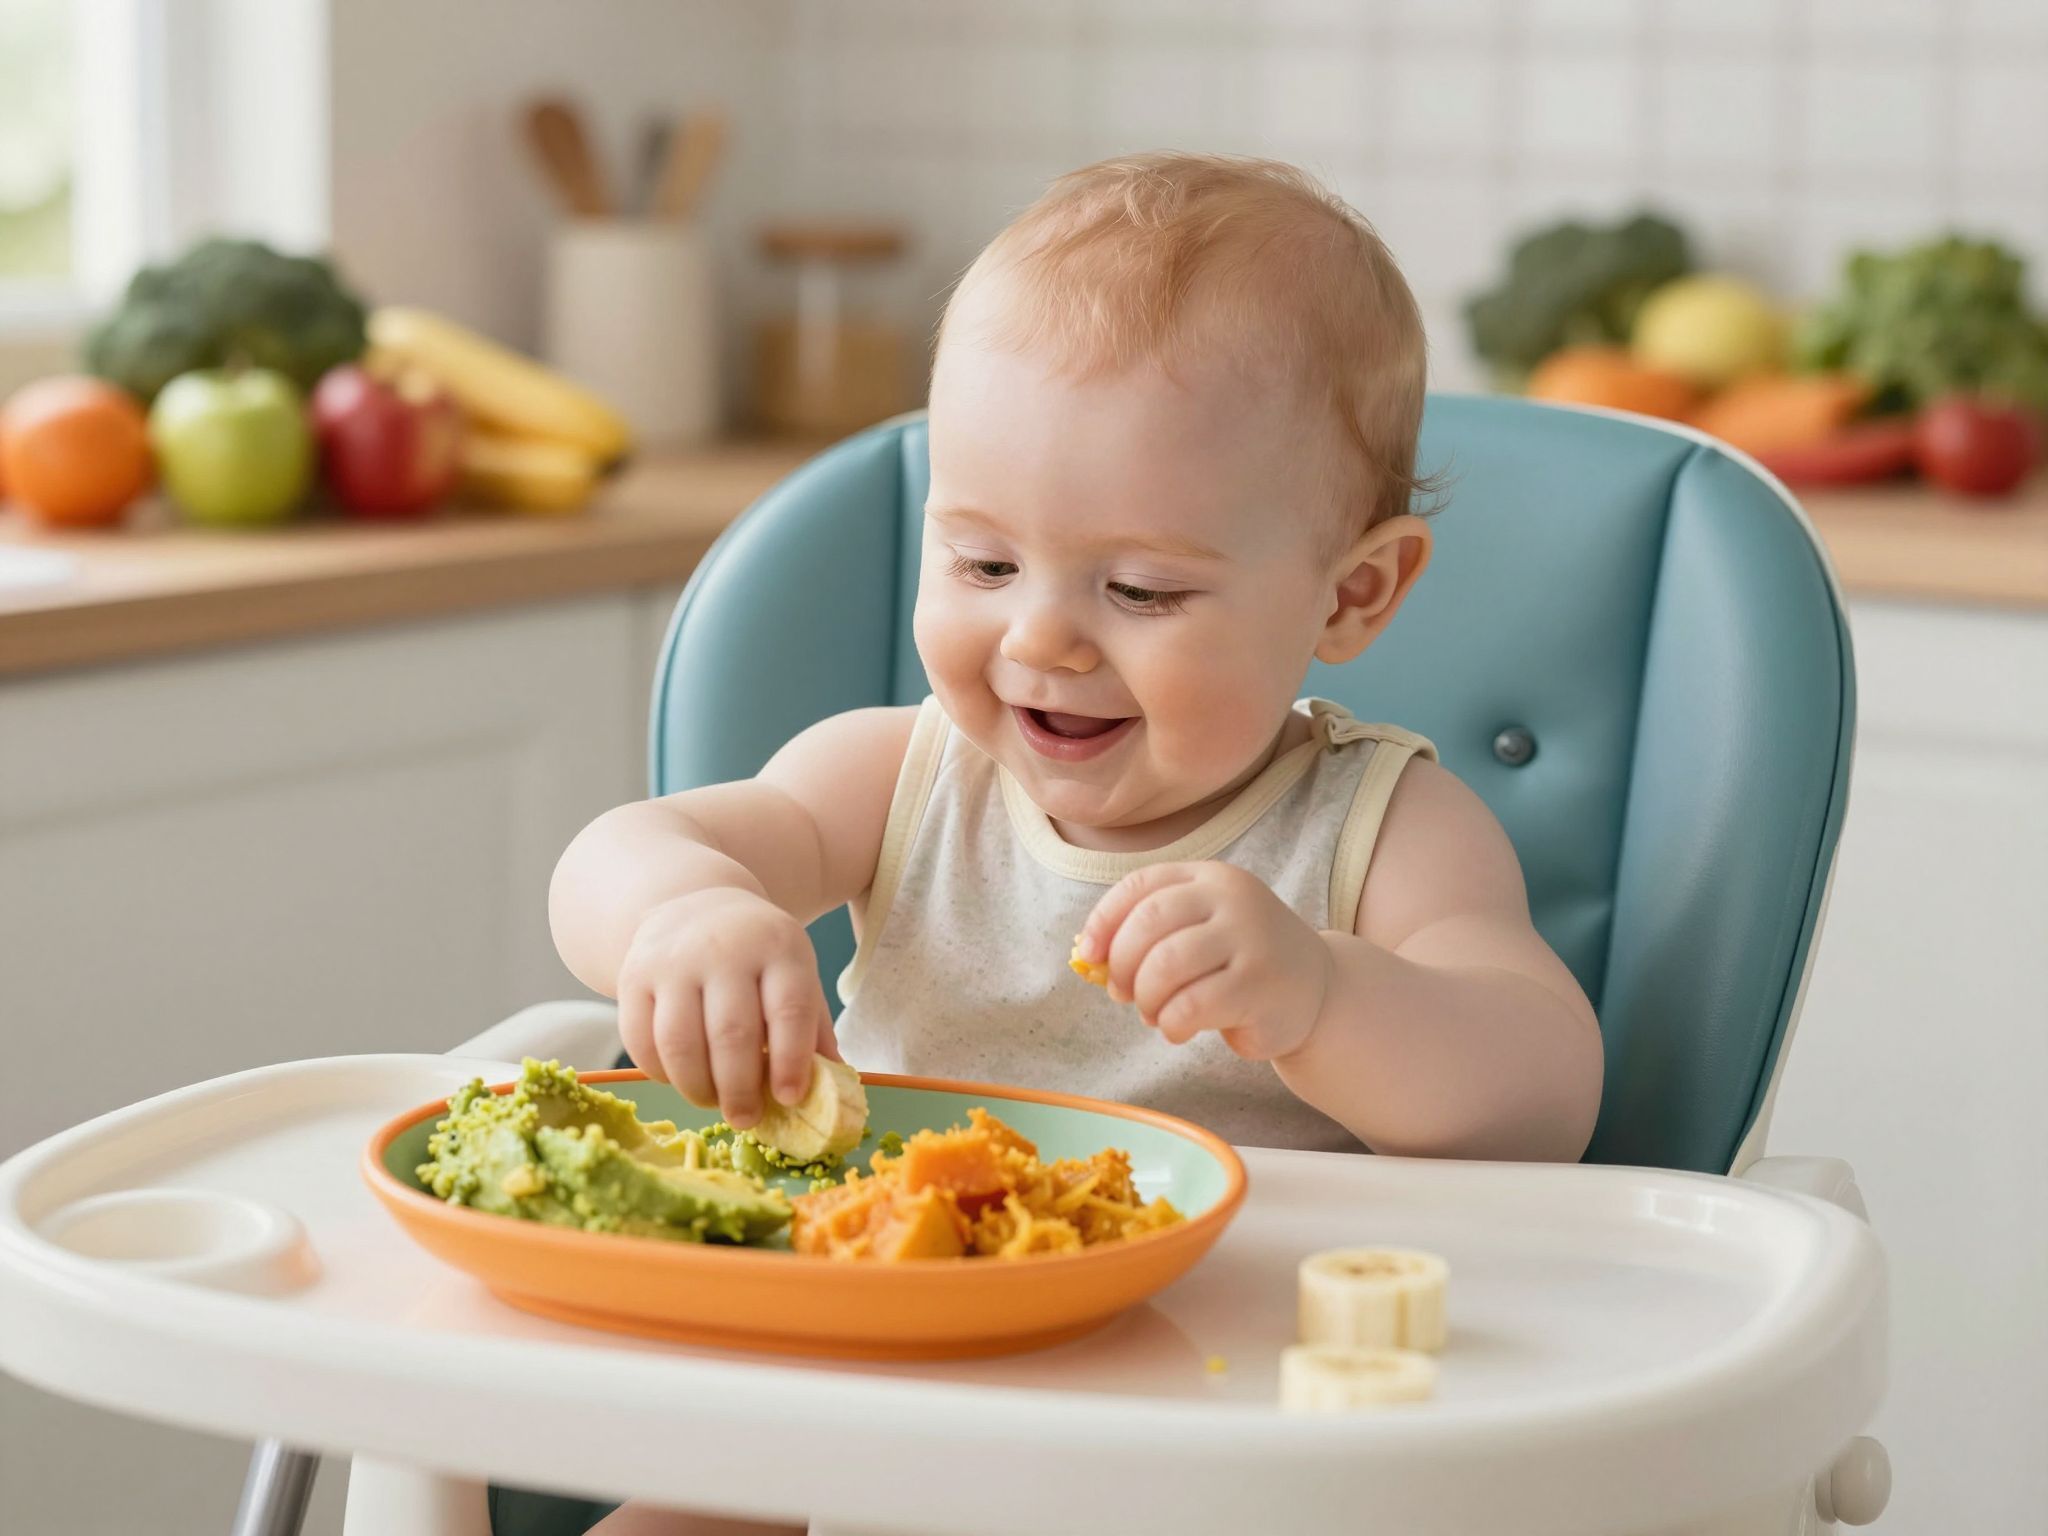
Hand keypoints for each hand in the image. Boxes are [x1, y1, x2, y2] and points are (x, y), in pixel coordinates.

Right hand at [615, 887, 839, 1128]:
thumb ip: (813, 1027)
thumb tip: (833, 1085)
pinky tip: (678, 1079)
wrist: (696, 905)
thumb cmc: (756, 955)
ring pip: (679, 1041)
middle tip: (747, 1118)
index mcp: (778, 947)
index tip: (790, 1099)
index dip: (790, 1061)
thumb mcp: (795, 973)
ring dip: (697, 1087)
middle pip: (731, 1033)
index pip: (788, 1009)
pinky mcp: (633, 976)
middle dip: (740, 1089)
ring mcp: (673, 961)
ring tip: (712, 1102)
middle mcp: (724, 949)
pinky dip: (659, 1072)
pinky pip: (640, 1039)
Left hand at [1078, 861, 1332, 1060]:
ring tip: (1154, 1013)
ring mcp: (1250, 938)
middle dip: (1122, 965)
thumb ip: (1151, 934)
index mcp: (1209, 878)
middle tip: (1124, 994)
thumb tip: (1089, 957)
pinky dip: (1170, 1023)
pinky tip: (1178, 1029)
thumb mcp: (1200, 931)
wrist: (1317, 988)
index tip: (1091, 954)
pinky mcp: (1259, 985)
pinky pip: (1190, 1005)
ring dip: (1146, 999)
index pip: (1140, 885)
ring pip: (1165, 965)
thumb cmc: (1240, 960)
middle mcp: (1231, 898)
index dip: (1105, 920)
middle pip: (1148, 922)